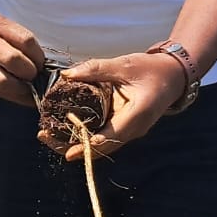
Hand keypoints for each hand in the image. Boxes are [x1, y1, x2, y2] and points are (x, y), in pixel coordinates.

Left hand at [42, 52, 187, 161]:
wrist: (173, 76)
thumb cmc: (151, 70)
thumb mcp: (124, 65)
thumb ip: (96, 69)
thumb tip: (66, 75)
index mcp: (137, 116)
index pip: (111, 136)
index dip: (90, 145)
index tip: (69, 152)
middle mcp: (133, 129)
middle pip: (101, 147)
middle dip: (73, 146)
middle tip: (44, 137)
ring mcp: (128, 130)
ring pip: (100, 144)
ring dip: (74, 141)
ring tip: (47, 135)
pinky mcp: (122, 127)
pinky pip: (102, 136)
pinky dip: (83, 134)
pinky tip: (63, 127)